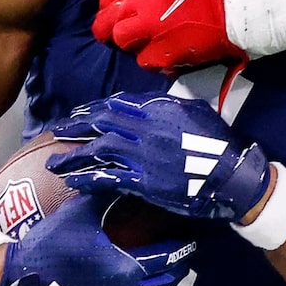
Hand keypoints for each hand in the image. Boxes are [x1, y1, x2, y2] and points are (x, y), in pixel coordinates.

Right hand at [0, 196, 195, 285]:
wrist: (20, 283)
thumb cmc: (50, 246)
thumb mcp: (80, 213)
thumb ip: (105, 195)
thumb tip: (121, 175)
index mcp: (128, 269)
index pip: (169, 258)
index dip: (182, 247)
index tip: (191, 238)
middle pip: (167, 284)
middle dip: (178, 269)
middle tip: (183, 255)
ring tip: (164, 272)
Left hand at [47, 93, 273, 223]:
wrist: (231, 175)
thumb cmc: (219, 142)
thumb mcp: (196, 111)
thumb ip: (170, 105)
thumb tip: (152, 102)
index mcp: (159, 109)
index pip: (117, 104)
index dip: (94, 109)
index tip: (80, 114)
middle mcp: (146, 129)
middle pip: (102, 123)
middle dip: (76, 127)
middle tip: (58, 132)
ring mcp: (143, 156)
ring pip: (99, 150)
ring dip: (73, 156)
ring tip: (54, 163)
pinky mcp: (144, 182)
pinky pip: (109, 178)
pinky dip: (89, 180)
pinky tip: (74, 182)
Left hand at [94, 0, 262, 71]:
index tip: (113, 5)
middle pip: (111, 16)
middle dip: (106, 23)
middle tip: (110, 28)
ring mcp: (158, 28)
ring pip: (123, 38)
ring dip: (126, 39)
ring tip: (136, 40)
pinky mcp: (172, 52)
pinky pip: (145, 60)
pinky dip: (149, 58)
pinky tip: (158, 53)